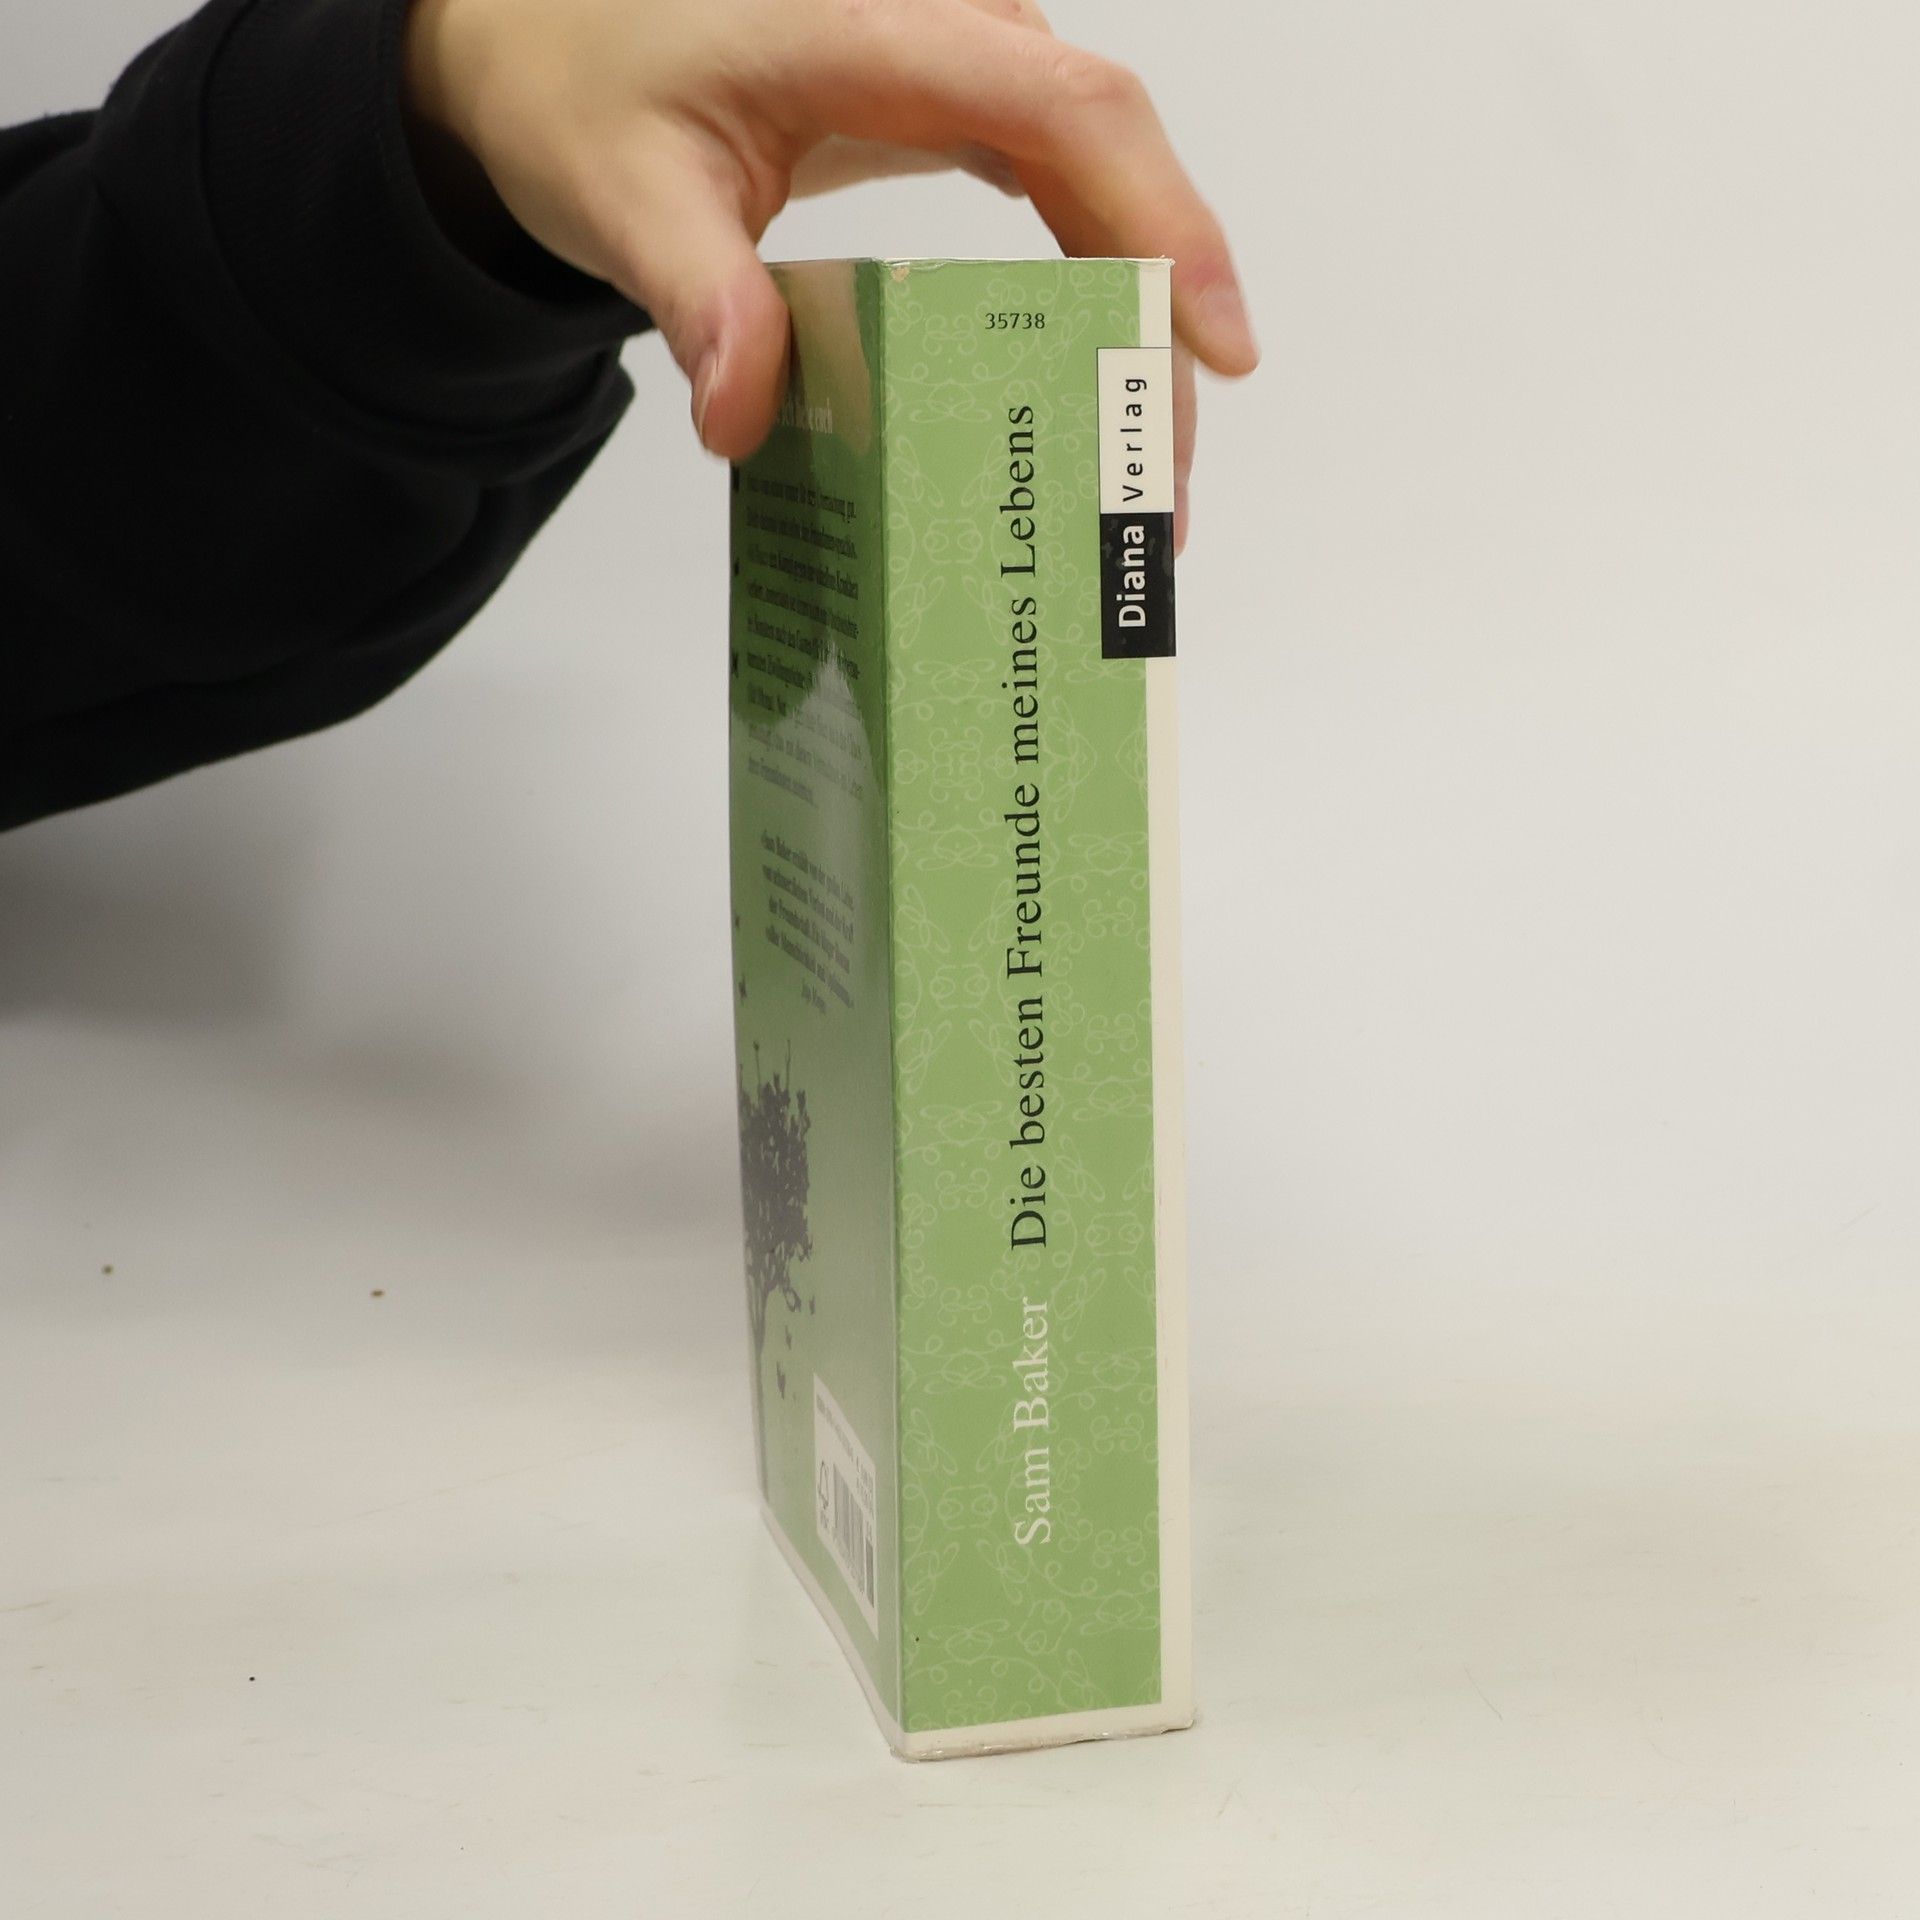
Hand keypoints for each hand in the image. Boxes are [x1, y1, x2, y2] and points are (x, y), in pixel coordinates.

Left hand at [405, 0, 1255, 551]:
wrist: (561, 49)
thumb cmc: (592, 96)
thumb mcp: (623, 196)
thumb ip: (694, 296)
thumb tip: (742, 420)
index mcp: (878, 31)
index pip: (1067, 111)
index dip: (1161, 220)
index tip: (1212, 345)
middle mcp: (946, 35)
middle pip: (1112, 162)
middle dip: (1162, 322)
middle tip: (1167, 484)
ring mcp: (964, 71)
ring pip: (1103, 185)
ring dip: (1137, 324)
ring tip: (1146, 467)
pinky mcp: (963, 114)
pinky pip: (1066, 194)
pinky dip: (1097, 291)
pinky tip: (1102, 385)